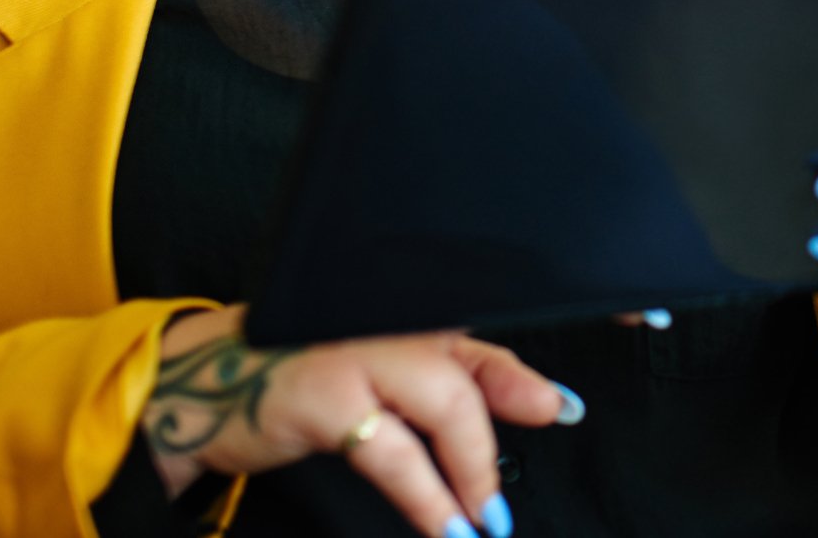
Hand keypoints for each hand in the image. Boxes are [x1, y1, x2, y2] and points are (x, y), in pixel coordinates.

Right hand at [143, 304, 579, 537]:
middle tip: (526, 468)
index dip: (562, 331)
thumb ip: (466, 377)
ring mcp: (359, 348)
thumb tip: (548, 403)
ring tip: (483, 522)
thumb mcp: (392, 370)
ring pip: (447, 403)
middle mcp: (391, 315)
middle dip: (513, 415)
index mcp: (412, 303)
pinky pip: (396, 452)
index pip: (497, 317)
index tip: (614, 350)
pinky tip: (444, 527)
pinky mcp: (326, 393)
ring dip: (474, 472)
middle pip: (476, 366)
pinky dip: (429, 499)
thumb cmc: (306, 375)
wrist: (202, 386)